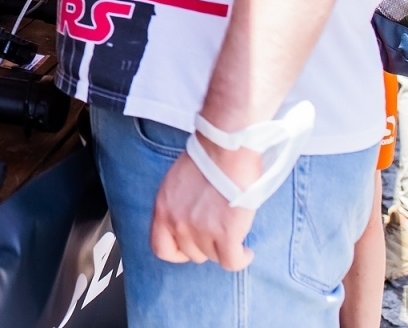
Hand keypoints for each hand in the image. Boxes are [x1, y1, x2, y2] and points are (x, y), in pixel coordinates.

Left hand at [149, 141, 259, 270]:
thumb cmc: (207, 156)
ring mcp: (200, 229)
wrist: (226, 146)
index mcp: (162, 207)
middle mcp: (177, 222)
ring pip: (213, 257)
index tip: (191, 247)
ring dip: (225, 249)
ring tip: (235, 236)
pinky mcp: (225, 233)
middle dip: (206, 247)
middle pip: (191, 254)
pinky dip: (240, 258)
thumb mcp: (177, 183)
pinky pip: (231, 261)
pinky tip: (245, 250)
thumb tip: (190, 220)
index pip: (161, 248)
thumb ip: (178, 205)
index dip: (178, 252)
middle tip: (219, 235)